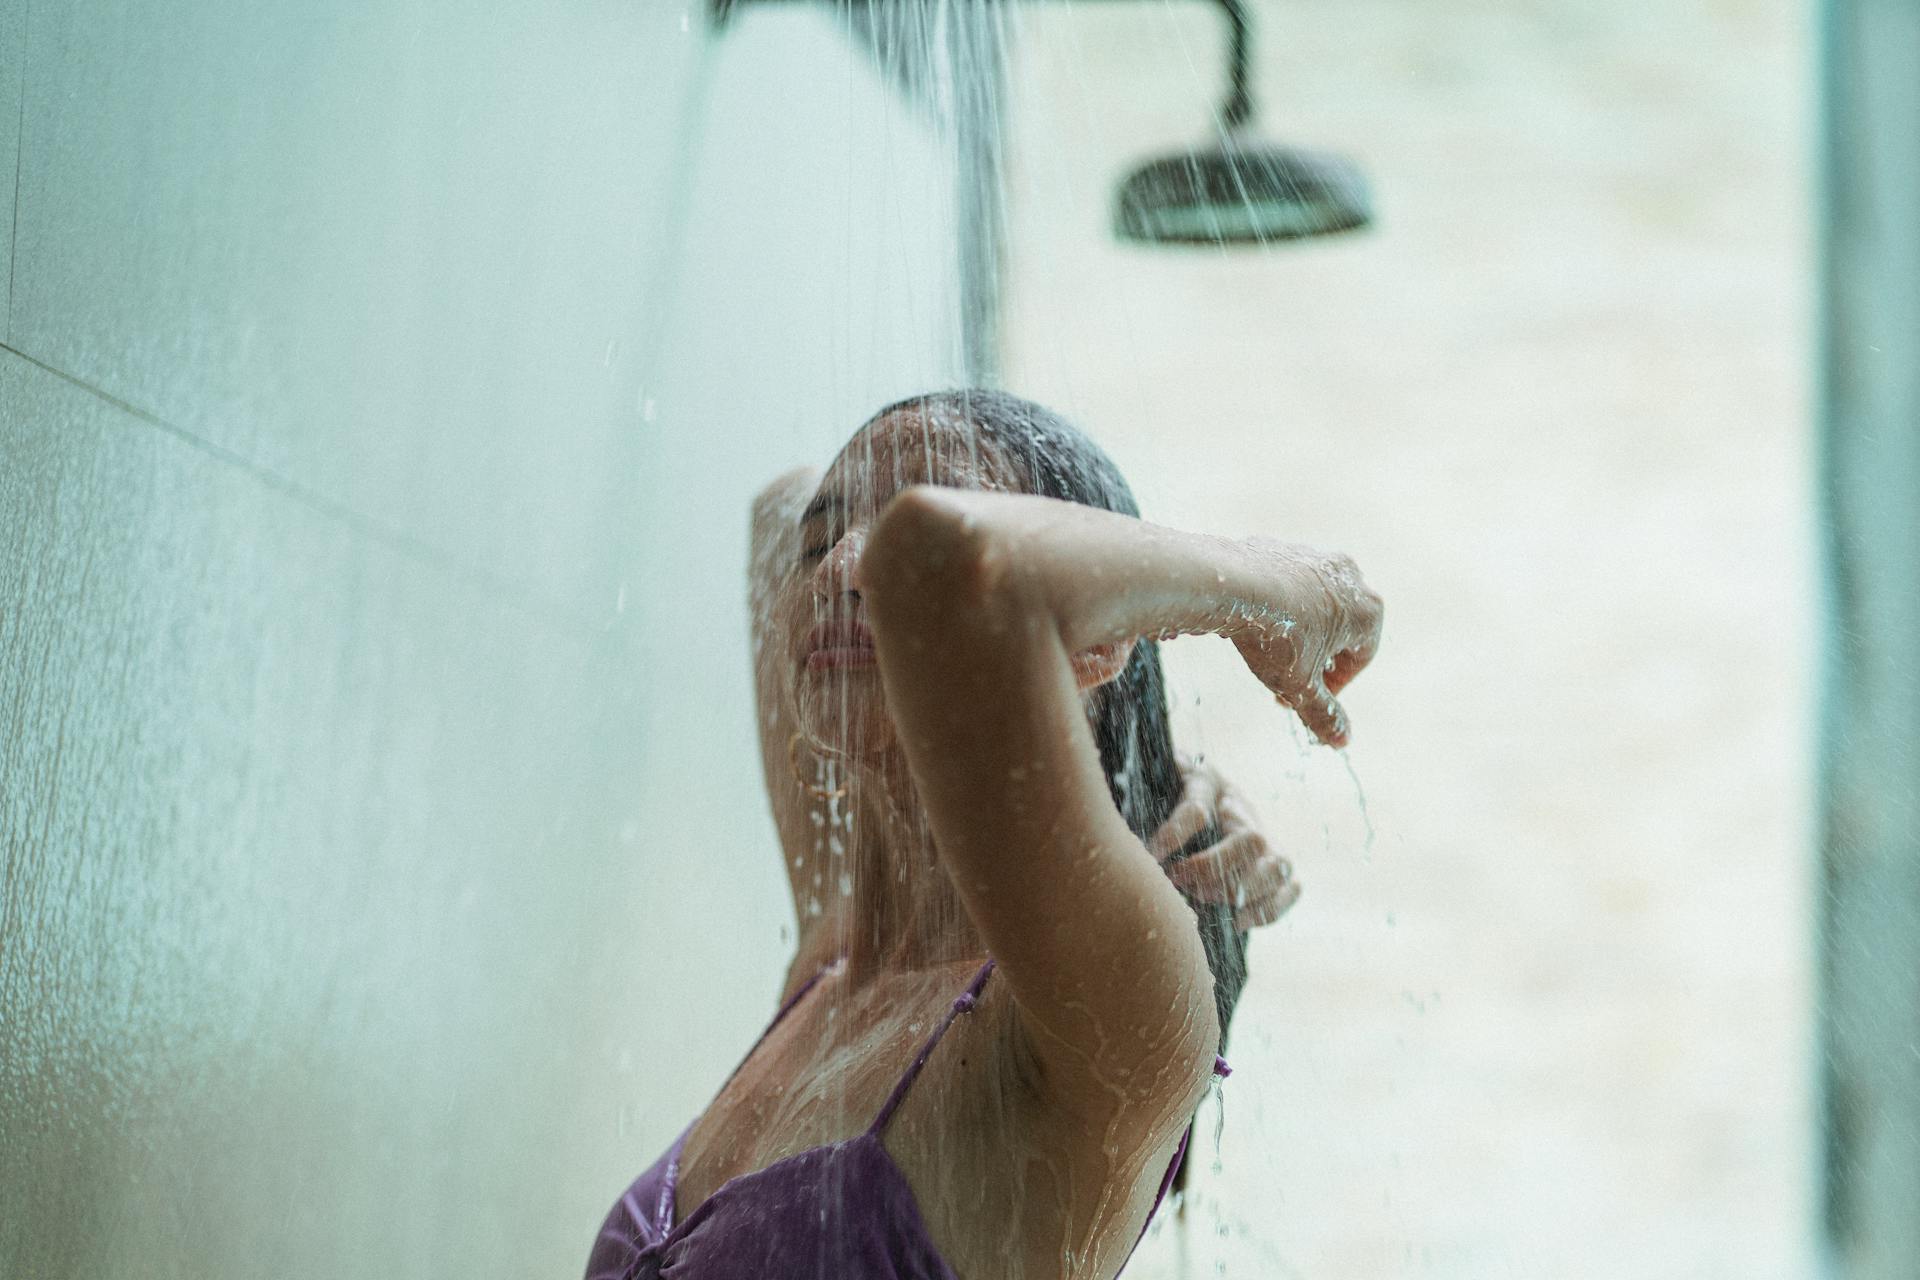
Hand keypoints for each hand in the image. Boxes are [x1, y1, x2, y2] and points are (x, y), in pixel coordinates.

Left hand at [1149, 755, 1299, 930]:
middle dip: (1214, 868)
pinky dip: (1267, 910)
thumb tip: (1128, 833)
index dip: (1175, 834)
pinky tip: (1235, 922)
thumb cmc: (1161, 793)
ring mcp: (1264, 836)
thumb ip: (1139, 797)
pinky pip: (1290, 889)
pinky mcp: (1274, 864)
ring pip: (1278, 865)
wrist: (1188, 792)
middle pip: (1251, 840)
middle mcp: (1241, 809)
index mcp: (1207, 782)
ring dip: (1243, 891)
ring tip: (1204, 899)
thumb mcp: (1149, 785)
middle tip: (1179, 880)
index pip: (1199, 808)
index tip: (1152, 853)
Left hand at [1228, 539, 1382, 747]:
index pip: (1360, 659)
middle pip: (1340, 631)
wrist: (1231, 583)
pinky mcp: (1286, 549)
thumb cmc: (1275, 635)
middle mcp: (1352, 578)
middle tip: (1288, 680)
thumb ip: (1323, 714)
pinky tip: (1253, 624)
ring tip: (1269, 653)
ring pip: (1315, 608)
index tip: (1305, 700)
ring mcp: (1318, 558)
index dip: (1333, 687)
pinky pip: (1287, 587)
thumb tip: (1342, 741)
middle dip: (1316, 660)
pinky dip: (1277, 608)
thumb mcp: (1299, 685)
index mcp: (1368, 612)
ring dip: (1298, 634)